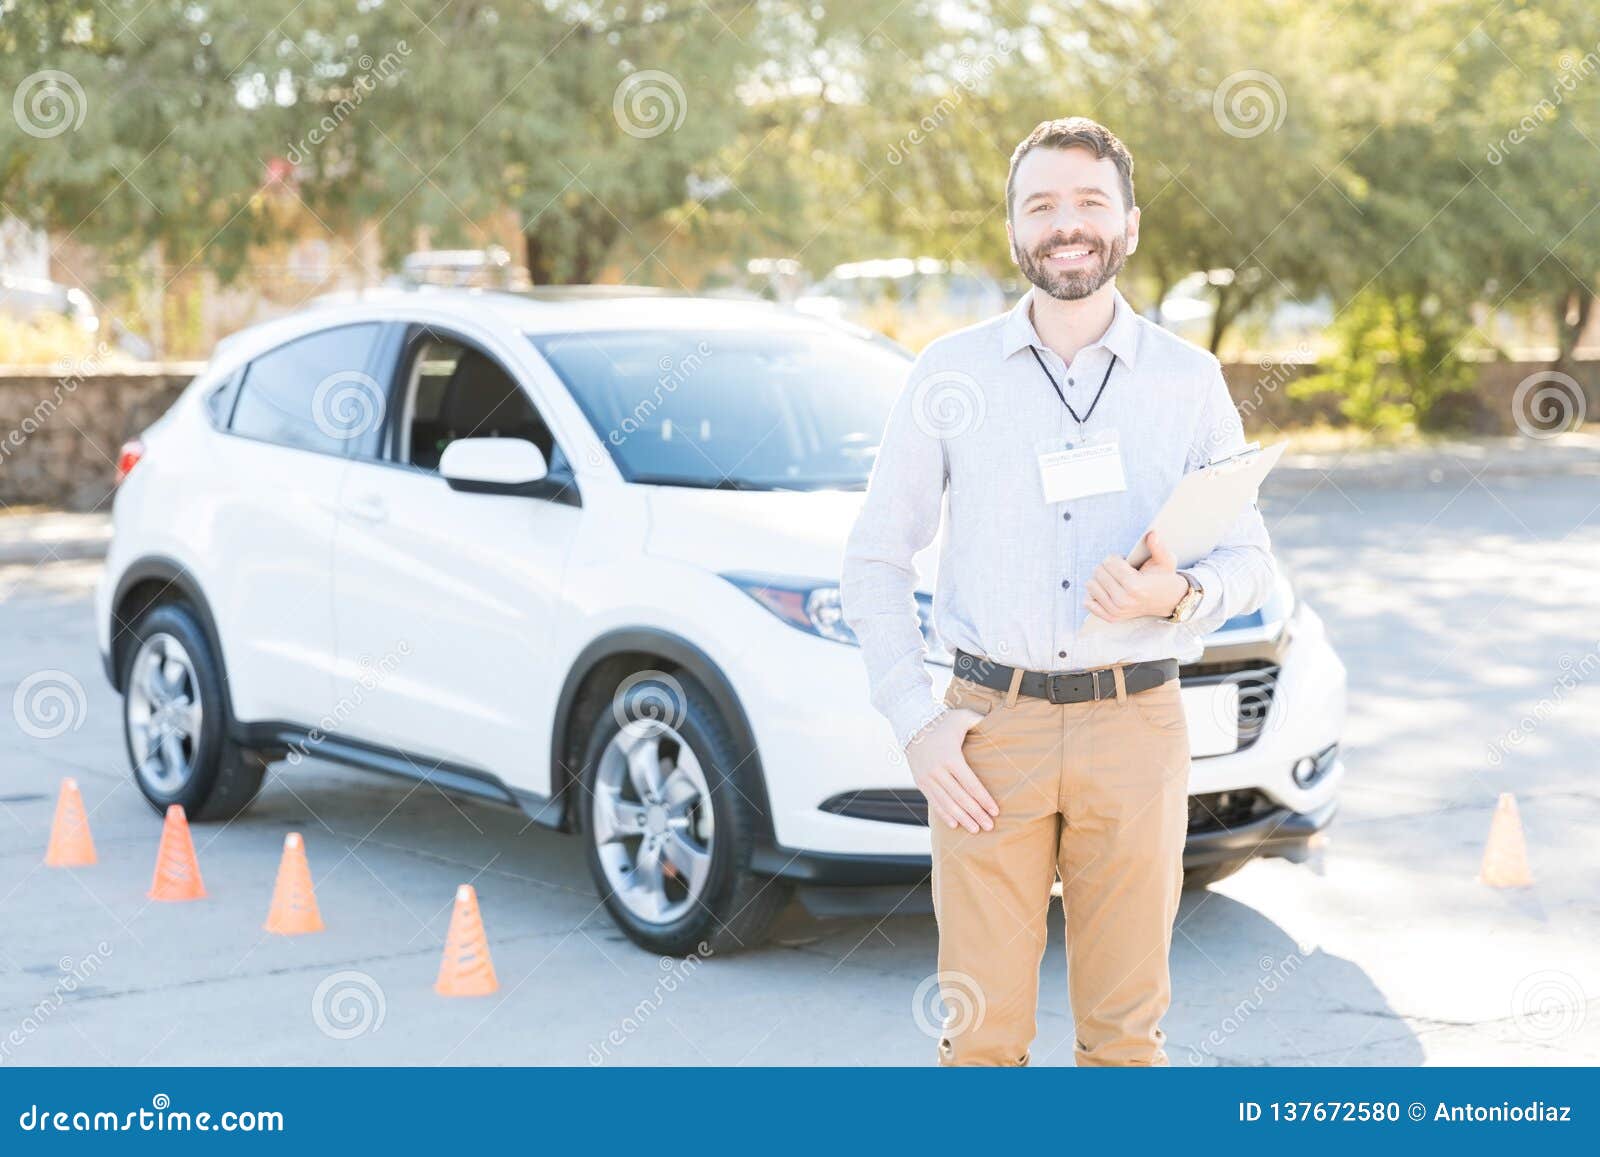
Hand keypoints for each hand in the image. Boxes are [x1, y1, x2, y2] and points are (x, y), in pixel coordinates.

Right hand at [905, 709, 998, 832]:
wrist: (911, 726)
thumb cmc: (942, 722)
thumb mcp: (961, 717)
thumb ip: (979, 720)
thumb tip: (997, 722)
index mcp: (950, 757)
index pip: (970, 784)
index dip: (984, 799)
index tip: (995, 811)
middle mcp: (937, 770)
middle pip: (960, 798)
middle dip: (976, 814)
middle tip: (990, 826)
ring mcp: (927, 778)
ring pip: (947, 804)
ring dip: (962, 818)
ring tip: (975, 829)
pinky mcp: (920, 782)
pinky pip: (934, 802)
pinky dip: (944, 815)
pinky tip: (955, 824)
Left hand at [1084, 530, 1187, 622]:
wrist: (1170, 601)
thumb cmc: (1165, 578)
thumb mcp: (1166, 560)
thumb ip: (1158, 546)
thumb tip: (1151, 533)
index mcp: (1134, 585)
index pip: (1109, 562)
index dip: (1116, 557)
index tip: (1125, 561)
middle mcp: (1123, 600)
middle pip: (1098, 572)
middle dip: (1108, 567)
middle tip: (1121, 571)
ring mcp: (1116, 610)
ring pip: (1090, 585)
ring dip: (1101, 579)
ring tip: (1116, 580)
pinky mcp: (1111, 617)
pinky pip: (1088, 602)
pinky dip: (1094, 594)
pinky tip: (1107, 591)